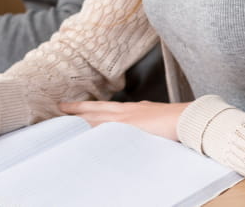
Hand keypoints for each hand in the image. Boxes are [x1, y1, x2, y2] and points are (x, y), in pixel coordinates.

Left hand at [59, 100, 189, 139]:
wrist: (185, 119)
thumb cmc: (174, 118)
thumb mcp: (154, 113)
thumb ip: (144, 113)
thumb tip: (141, 113)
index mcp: (130, 109)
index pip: (103, 107)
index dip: (87, 106)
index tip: (74, 106)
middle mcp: (124, 112)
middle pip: (94, 109)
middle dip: (76, 108)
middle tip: (59, 107)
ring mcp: (125, 120)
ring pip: (96, 118)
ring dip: (79, 120)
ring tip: (63, 119)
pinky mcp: (128, 129)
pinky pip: (104, 132)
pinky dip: (92, 134)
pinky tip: (81, 138)